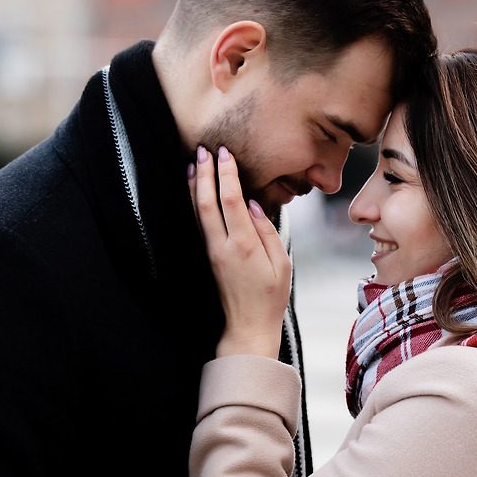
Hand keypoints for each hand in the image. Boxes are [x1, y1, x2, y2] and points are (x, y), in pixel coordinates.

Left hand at [189, 145, 290, 358]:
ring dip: (195, 186)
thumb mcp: (282, 264)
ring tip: (194, 163)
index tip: (225, 153)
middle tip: (204, 149)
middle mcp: (222, 246)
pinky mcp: (208, 257)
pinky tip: (196, 191)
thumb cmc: (270, 297)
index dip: (226, 174)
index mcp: (243, 245)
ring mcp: (211, 252)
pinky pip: (199, 224)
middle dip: (205, 173)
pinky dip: (196, 203)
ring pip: (197, 212)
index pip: (231, 200)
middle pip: (207, 202)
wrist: (247, 327)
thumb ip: (268, 231)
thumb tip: (254, 204)